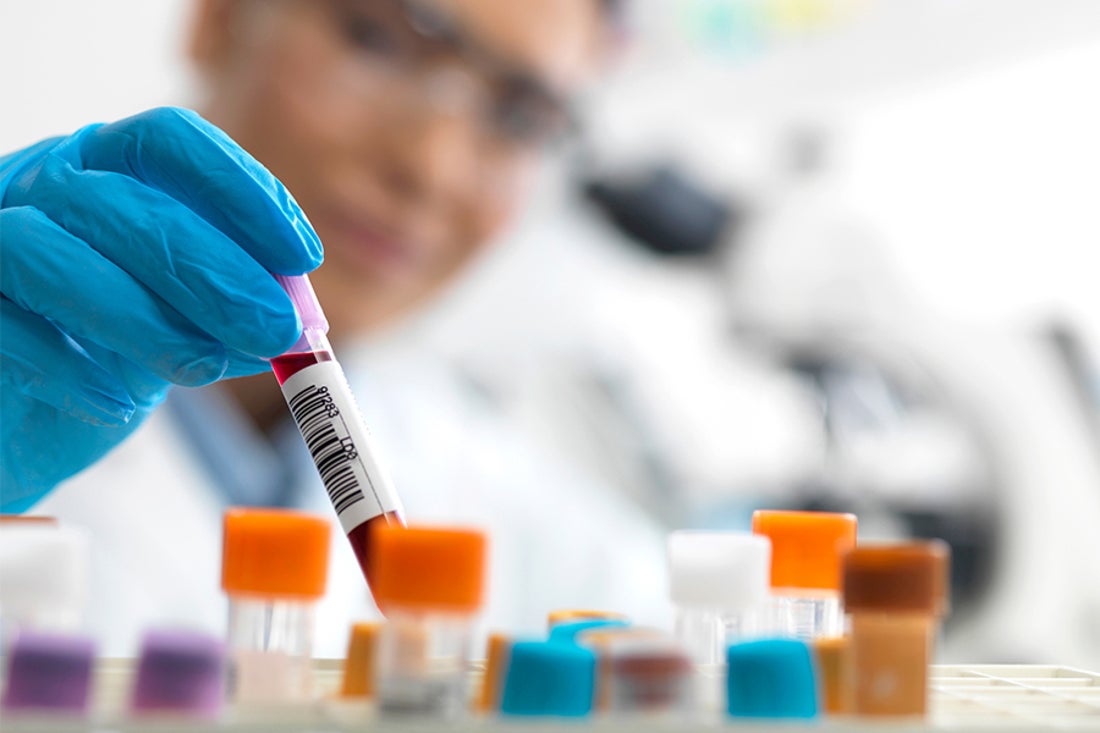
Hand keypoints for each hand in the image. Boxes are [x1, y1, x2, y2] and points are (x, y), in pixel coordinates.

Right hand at [0, 107, 322, 510]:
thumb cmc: (107, 351)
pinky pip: (2, 325)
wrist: (17, 419)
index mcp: (107, 168)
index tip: (301, 256)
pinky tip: (118, 404)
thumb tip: (298, 322)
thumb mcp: (185, 322)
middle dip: (215, 270)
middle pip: (126, 200)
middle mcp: (42, 184)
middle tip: (275, 329)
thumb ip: (233, 311)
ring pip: (49, 250)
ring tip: (204, 369)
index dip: (242, 189)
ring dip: (145, 316)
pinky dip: (72, 368)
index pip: (171, 140)